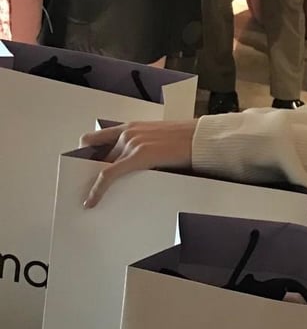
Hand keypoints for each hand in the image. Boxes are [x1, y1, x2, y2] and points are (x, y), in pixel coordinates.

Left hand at [81, 121, 197, 206]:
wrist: (202, 138)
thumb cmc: (188, 140)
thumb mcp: (160, 139)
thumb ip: (144, 147)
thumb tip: (137, 166)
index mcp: (133, 127)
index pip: (97, 137)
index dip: (86, 152)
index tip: (81, 165)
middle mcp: (128, 132)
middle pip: (96, 154)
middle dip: (88, 170)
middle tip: (82, 184)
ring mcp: (132, 143)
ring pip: (101, 166)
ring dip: (93, 181)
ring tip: (89, 196)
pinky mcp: (138, 156)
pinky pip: (109, 175)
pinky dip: (97, 189)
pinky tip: (91, 201)